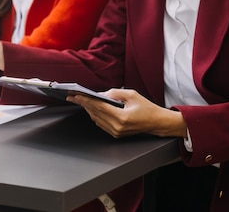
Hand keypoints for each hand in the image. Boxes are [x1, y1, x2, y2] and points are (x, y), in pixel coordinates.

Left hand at [67, 88, 186, 137]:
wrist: (156, 123)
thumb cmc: (147, 108)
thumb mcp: (132, 95)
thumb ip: (115, 93)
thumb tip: (100, 94)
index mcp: (122, 117)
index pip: (99, 107)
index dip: (86, 100)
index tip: (75, 95)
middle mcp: (117, 127)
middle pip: (95, 113)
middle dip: (83, 104)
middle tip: (72, 96)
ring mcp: (116, 132)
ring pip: (96, 119)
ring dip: (88, 109)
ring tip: (80, 100)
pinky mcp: (116, 134)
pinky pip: (101, 123)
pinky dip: (95, 115)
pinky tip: (91, 108)